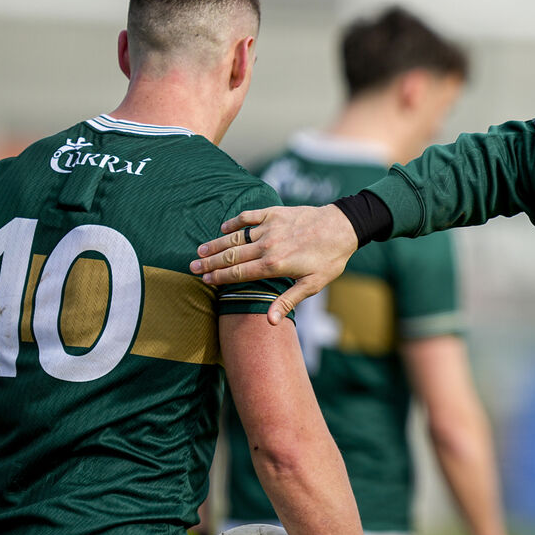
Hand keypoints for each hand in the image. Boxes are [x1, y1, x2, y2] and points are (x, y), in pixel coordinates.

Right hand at [190, 204, 358, 324]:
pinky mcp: (275, 213)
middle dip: (209, 262)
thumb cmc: (329, 260)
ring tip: (200, 250)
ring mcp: (270, 227)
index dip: (218, 277)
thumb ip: (287, 301)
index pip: (238, 273)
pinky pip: (249, 217)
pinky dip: (235, 222)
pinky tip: (223, 228)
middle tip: (191, 266)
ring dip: (216, 244)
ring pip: (236, 237)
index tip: (203, 280)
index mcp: (274, 265)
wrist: (342, 227)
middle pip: (231, 255)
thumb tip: (270, 322)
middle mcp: (268, 245)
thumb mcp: (312, 285)